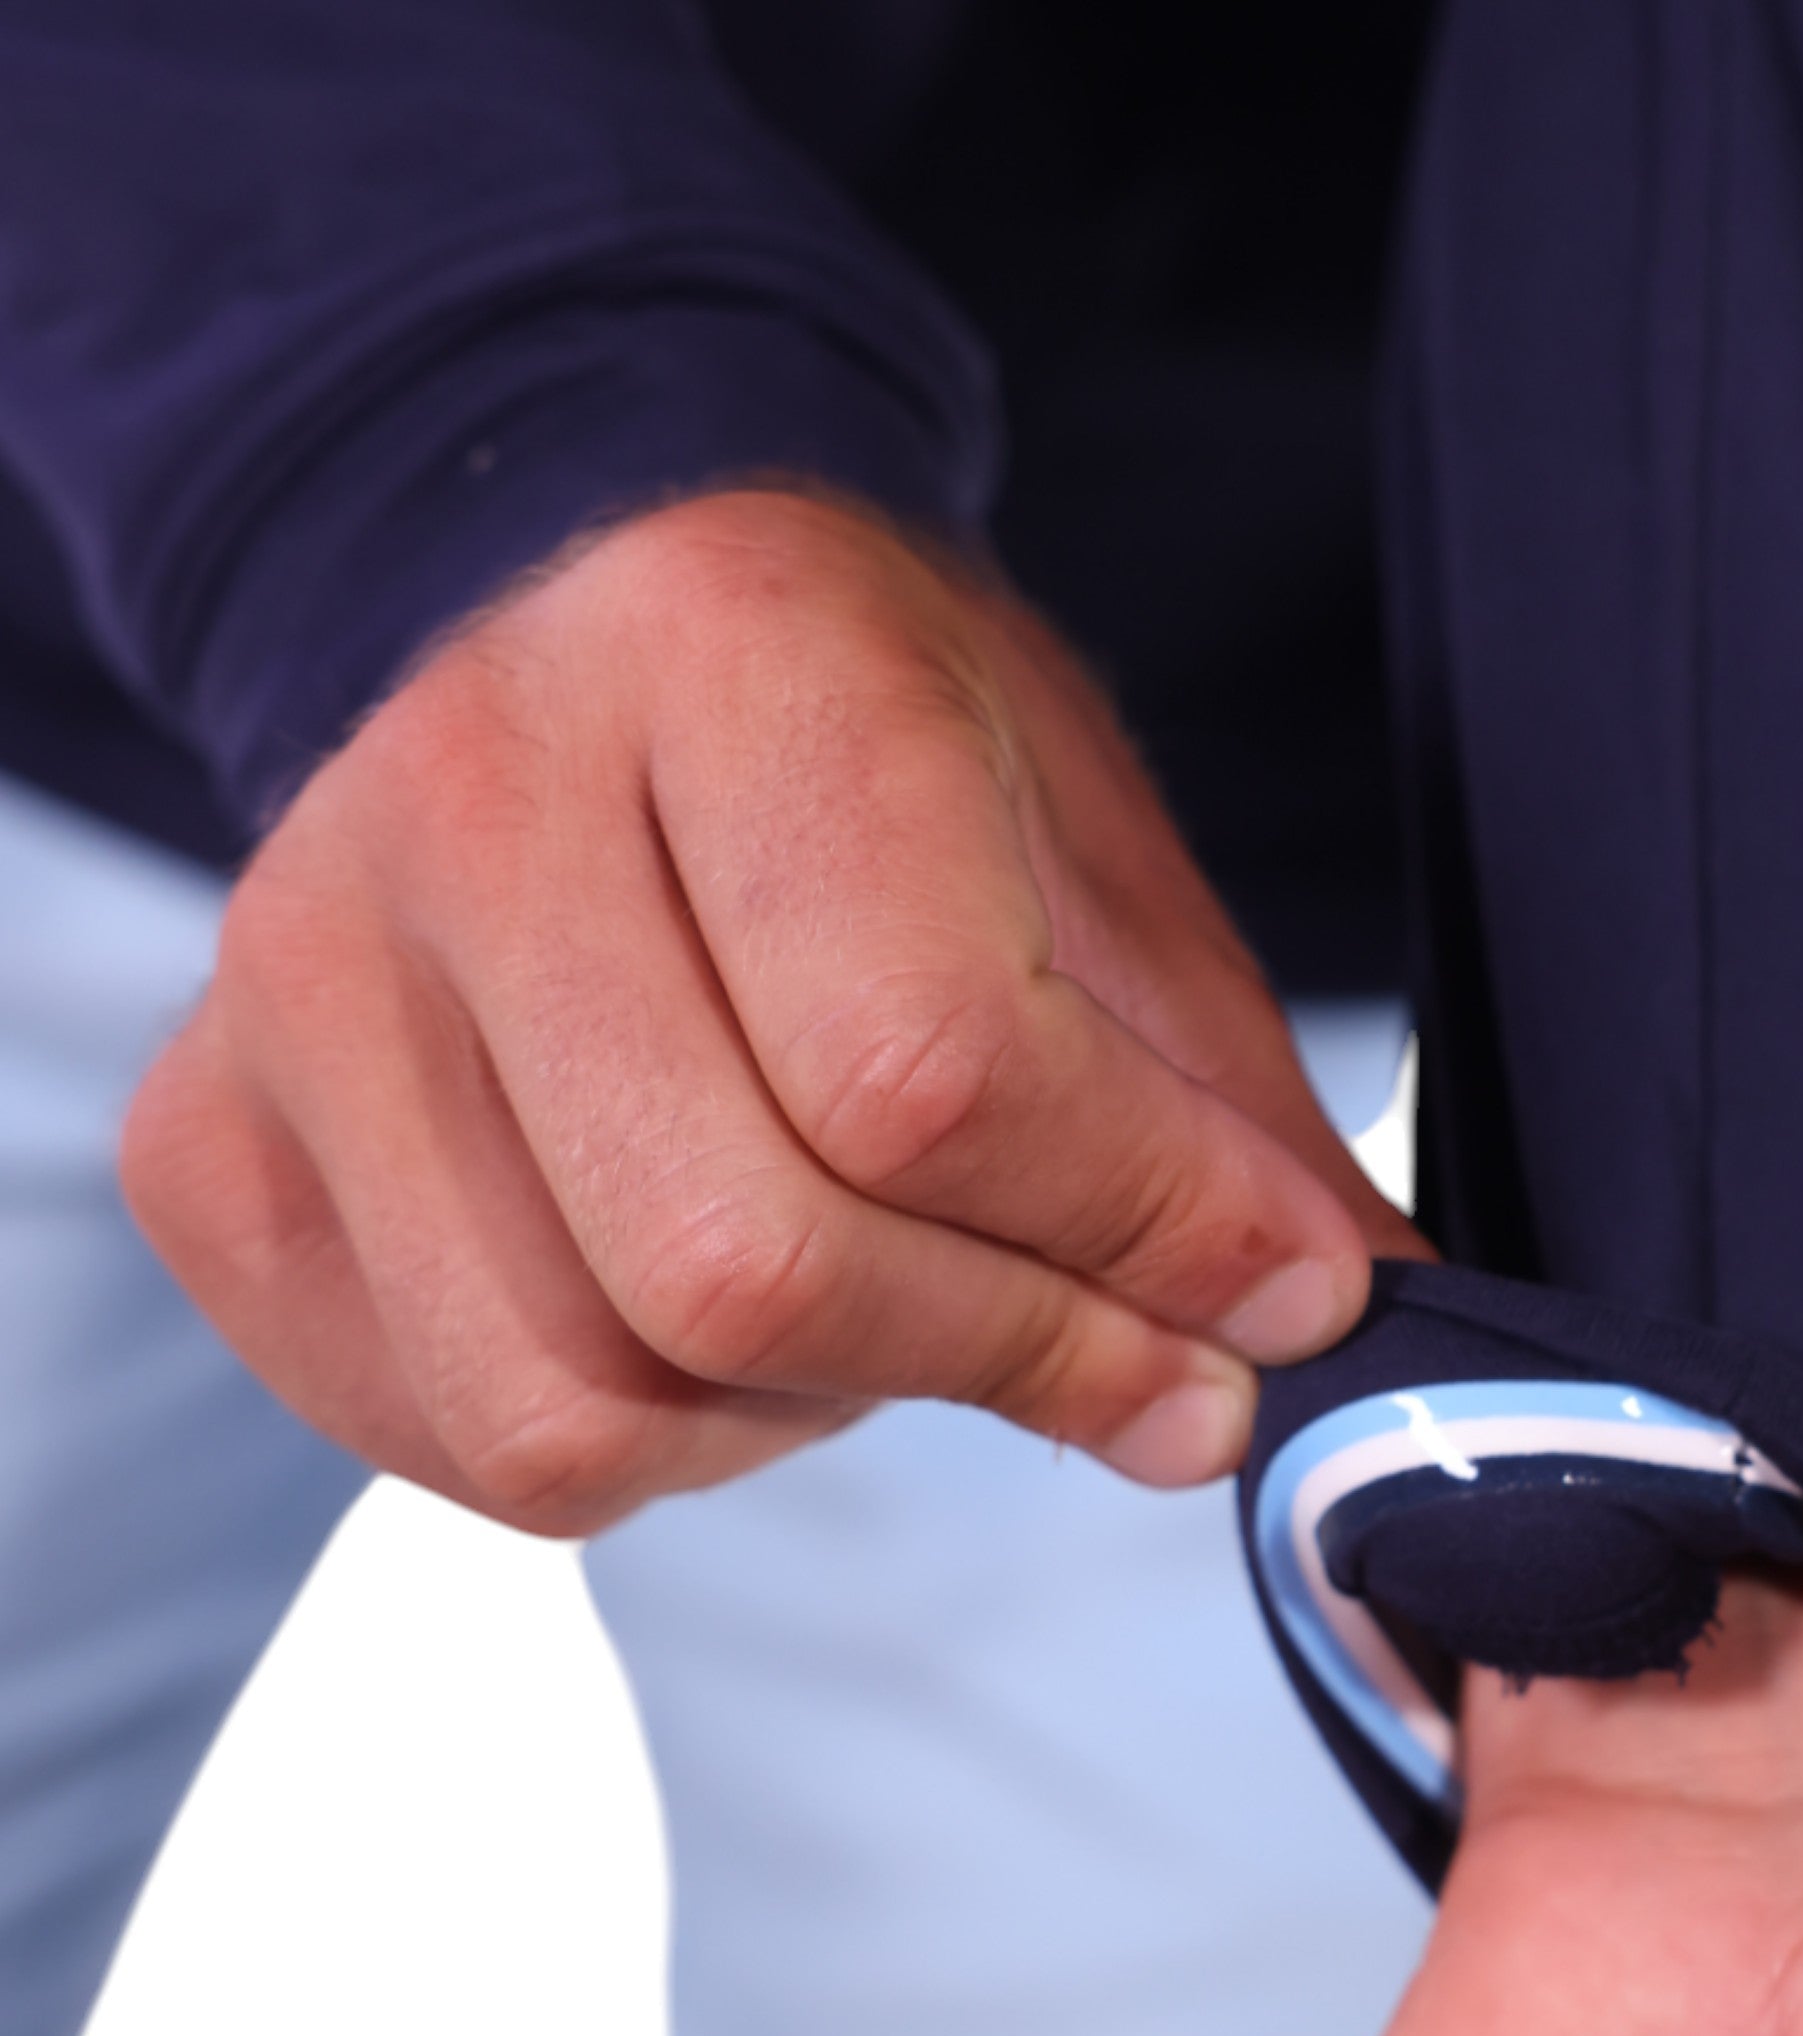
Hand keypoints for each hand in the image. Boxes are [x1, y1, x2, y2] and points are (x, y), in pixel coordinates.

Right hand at [123, 488, 1416, 1530]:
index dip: (1139, 1236)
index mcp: (717, 653)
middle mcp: (461, 801)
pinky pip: (456, 1435)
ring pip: (585, 1398)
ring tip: (902, 1302)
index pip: (924, 1065)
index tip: (1275, 1301)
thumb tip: (1350, 1322)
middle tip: (1145, 1367)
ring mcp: (297, 980)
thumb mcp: (1086, 831)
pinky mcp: (218, 1141)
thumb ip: (1216, 1090)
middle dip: (1012, 1361)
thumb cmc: (855, 721)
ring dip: (817, 1412)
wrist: (556, 592)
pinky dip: (650, 1443)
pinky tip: (725, 1319)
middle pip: (742, 1263)